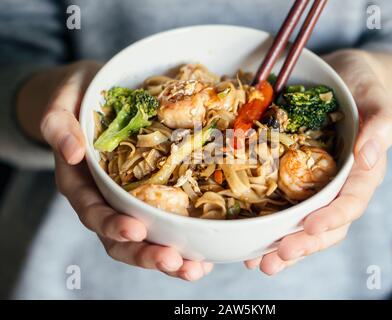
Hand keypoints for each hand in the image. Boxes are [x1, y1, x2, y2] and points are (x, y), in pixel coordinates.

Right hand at [30, 60, 212, 279]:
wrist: (94, 96)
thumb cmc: (78, 100)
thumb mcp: (62, 105)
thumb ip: (59, 126)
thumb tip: (71, 152)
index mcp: (81, 184)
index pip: (94, 212)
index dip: (113, 225)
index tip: (136, 230)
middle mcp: (105, 199)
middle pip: (122, 239)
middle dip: (147, 254)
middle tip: (175, 262)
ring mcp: (129, 200)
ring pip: (147, 238)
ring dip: (170, 257)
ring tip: (196, 269)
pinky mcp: (151, 193)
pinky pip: (166, 221)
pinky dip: (184, 240)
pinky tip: (205, 253)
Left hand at [245, 49, 391, 273]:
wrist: (340, 81)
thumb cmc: (360, 87)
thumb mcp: (373, 96)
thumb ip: (379, 125)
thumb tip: (369, 156)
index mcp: (363, 172)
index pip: (350, 202)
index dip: (332, 218)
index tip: (310, 226)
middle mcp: (340, 186)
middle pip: (326, 225)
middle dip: (303, 244)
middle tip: (277, 257)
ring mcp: (317, 187)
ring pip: (305, 226)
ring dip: (285, 249)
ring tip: (261, 264)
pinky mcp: (297, 183)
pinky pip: (286, 212)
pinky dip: (271, 232)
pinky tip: (252, 245)